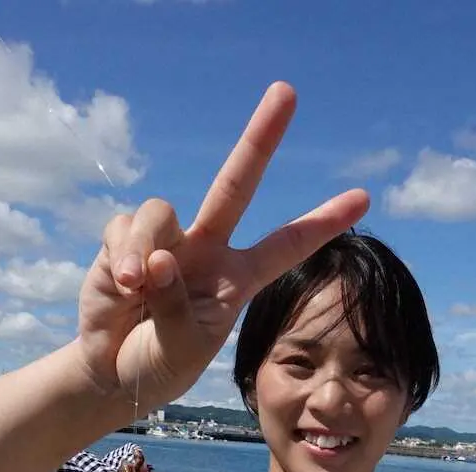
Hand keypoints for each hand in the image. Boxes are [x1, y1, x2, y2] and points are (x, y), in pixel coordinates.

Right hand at [76, 82, 368, 410]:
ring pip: (162, 210)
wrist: (112, 375)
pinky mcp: (123, 240)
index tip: (363, 197)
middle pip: (236, 183)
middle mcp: (206, 250)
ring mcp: (166, 242)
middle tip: (288, 92)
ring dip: (146, 246)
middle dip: (261, 137)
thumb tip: (159, 258)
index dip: (322, 223)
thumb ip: (176, 303)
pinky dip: (122, 253)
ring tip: (137, 288)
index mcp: (237, 280)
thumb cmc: (158, 365)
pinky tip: (122, 286)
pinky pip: (126, 226)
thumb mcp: (181, 346)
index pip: (286, 245)